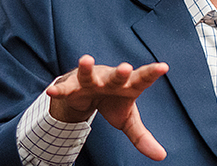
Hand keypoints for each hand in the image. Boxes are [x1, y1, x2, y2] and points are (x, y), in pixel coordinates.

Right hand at [46, 55, 168, 160]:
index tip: (163, 67)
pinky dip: (60, 89)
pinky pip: (66, 88)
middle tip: (125, 67)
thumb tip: (161, 156)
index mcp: (129, 86)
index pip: (143, 78)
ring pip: (89, 74)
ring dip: (87, 68)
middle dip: (120, 72)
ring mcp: (91, 80)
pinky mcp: (73, 86)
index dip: (152, 73)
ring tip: (86, 60)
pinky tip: (52, 91)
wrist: (89, 94)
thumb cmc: (114, 103)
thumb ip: (142, 137)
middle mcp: (111, 79)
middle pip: (117, 76)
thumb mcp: (128, 121)